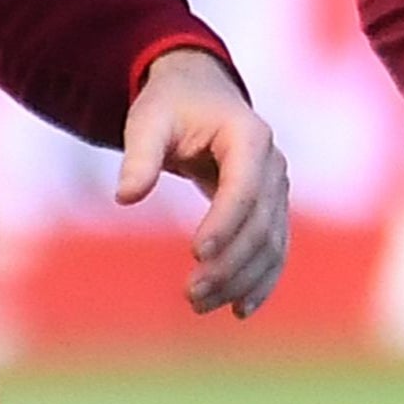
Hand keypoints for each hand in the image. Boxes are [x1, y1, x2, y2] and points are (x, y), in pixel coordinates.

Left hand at [115, 48, 288, 318]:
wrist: (199, 93)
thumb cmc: (171, 105)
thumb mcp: (149, 120)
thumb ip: (139, 155)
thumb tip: (125, 196)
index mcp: (248, 135)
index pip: (243, 186)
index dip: (224, 222)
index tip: (195, 254)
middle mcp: (273, 163)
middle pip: (261, 223)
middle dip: (229, 263)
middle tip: (190, 294)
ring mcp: (277, 188)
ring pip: (271, 243)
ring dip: (241, 280)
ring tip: (199, 304)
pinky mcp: (272, 209)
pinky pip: (275, 249)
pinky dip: (261, 280)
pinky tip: (239, 310)